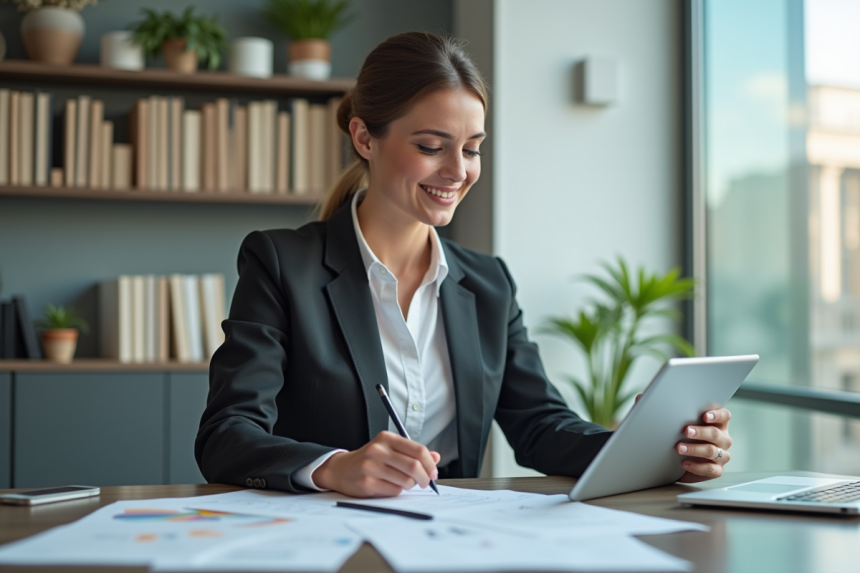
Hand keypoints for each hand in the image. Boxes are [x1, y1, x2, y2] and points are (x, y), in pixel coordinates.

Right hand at [312, 431, 440, 497]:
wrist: (341, 469)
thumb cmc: (369, 459)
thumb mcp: (389, 449)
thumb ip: (412, 452)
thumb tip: (436, 457)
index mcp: (386, 438)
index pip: (418, 450)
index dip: (430, 463)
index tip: (433, 472)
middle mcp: (378, 450)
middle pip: (414, 466)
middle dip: (424, 477)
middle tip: (425, 482)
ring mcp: (371, 466)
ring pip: (406, 480)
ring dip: (410, 485)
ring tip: (404, 483)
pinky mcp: (367, 483)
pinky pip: (394, 490)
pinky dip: (398, 491)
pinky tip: (390, 486)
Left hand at [676, 408, 731, 482]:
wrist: (683, 463)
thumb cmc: (688, 440)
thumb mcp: (690, 430)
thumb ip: (690, 422)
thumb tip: (676, 414)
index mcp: (719, 426)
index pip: (725, 416)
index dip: (717, 415)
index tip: (705, 416)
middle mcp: (723, 440)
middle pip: (716, 434)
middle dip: (700, 432)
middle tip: (686, 431)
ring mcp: (723, 456)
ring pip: (712, 451)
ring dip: (694, 449)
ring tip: (680, 448)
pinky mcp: (718, 470)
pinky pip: (710, 469)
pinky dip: (696, 466)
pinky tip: (685, 463)